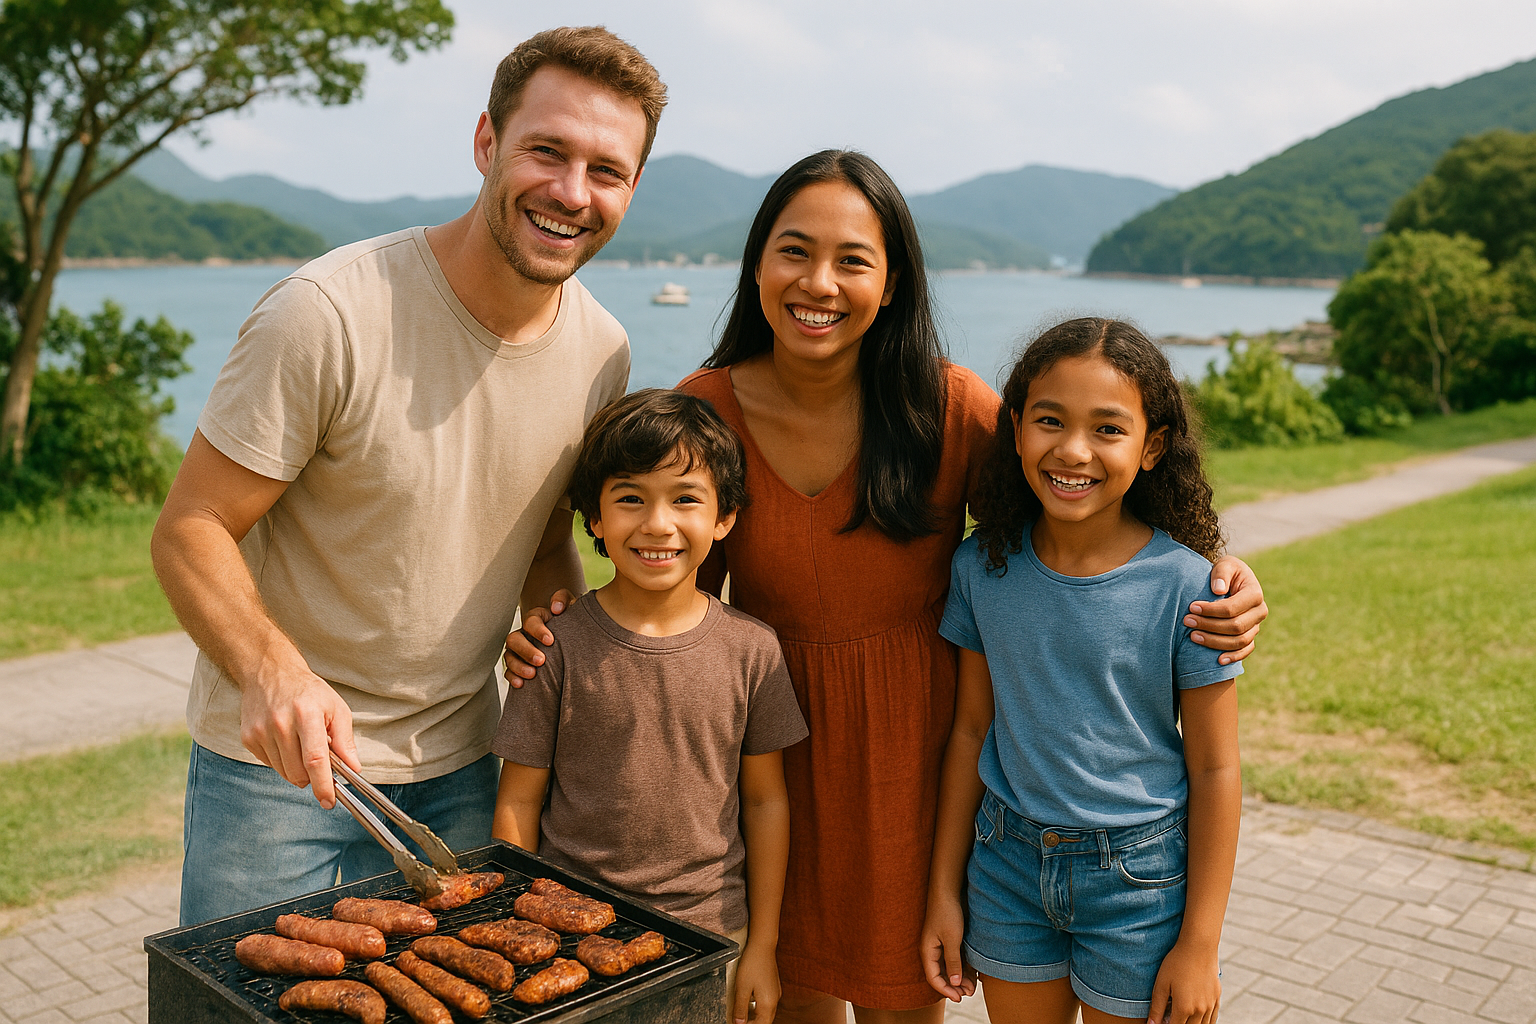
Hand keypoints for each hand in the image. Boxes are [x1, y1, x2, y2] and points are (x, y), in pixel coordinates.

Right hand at [238, 654, 359, 809]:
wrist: (269, 672)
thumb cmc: (308, 691)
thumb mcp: (336, 708)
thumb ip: (345, 740)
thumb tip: (353, 768)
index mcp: (306, 714)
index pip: (315, 760)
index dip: (323, 784)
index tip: (329, 801)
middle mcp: (280, 724)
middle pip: (298, 772)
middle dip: (312, 777)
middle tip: (319, 763)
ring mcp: (260, 732)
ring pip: (283, 772)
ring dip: (297, 769)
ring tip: (302, 745)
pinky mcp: (248, 738)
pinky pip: (269, 764)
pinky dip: (282, 761)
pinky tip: (285, 741)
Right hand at [502, 589, 573, 687]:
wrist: (572, 638)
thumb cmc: (571, 621)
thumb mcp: (571, 607)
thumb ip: (563, 600)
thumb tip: (556, 608)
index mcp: (536, 619)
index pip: (530, 620)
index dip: (538, 630)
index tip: (550, 641)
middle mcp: (524, 634)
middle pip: (514, 639)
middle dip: (526, 650)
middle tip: (541, 660)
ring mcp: (518, 650)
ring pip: (509, 656)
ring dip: (518, 666)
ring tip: (533, 675)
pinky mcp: (517, 664)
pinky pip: (509, 671)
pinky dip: (512, 677)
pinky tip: (521, 684)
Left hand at [732, 938, 780, 1022]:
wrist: (762, 946)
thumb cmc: (752, 964)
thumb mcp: (742, 988)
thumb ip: (740, 1008)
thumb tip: (739, 1023)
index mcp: (768, 1003)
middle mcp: (774, 1000)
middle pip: (765, 1021)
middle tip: (739, 1022)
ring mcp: (775, 993)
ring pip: (766, 1013)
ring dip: (755, 1018)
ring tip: (742, 1017)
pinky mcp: (773, 987)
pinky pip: (767, 1004)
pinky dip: (758, 1009)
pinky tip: (749, 1005)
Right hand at [920, 896, 975, 1001]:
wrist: (949, 890)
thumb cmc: (947, 912)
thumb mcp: (952, 939)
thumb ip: (953, 962)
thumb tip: (955, 983)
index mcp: (928, 951)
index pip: (934, 978)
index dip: (946, 990)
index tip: (959, 998)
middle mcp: (933, 950)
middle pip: (942, 975)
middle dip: (955, 986)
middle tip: (969, 993)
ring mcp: (941, 945)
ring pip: (950, 968)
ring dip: (961, 978)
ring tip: (973, 986)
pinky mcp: (950, 939)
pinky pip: (955, 958)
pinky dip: (964, 967)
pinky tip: (974, 973)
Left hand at [1147, 939, 1219, 1023]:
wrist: (1198, 947)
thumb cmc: (1176, 964)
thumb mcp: (1161, 984)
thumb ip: (1157, 1008)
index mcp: (1184, 1008)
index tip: (1161, 1021)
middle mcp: (1200, 1010)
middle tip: (1170, 1017)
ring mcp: (1210, 1005)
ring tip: (1181, 1016)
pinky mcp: (1217, 998)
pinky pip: (1212, 1018)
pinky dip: (1204, 1021)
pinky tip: (1196, 1017)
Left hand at [1186, 556, 1266, 663]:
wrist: (1231, 582)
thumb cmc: (1225, 573)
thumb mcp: (1225, 564)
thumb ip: (1221, 573)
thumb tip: (1218, 591)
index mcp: (1255, 593)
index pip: (1232, 608)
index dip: (1211, 610)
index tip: (1191, 607)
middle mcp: (1259, 611)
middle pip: (1235, 626)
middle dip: (1209, 626)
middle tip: (1186, 621)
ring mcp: (1256, 626)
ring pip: (1239, 641)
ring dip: (1214, 642)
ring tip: (1192, 636)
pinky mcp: (1251, 636)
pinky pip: (1245, 650)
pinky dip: (1233, 657)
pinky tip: (1217, 660)